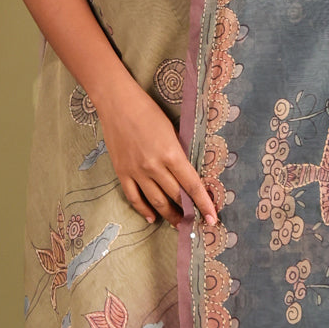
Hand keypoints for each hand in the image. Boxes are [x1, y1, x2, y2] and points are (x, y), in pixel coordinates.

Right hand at [99, 76, 217, 229]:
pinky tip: (152, 217)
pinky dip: (143, 210)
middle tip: (196, 221)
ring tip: (178, 223)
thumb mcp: (171, 130)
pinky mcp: (122, 172)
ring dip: (169, 215)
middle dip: (188, 211)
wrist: (117, 103)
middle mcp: (154, 166)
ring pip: (156, 201)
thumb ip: (178, 154)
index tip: (212, 218)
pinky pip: (134, 197)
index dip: (203, 203)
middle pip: (175, 196)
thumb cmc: (147, 111)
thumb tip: (186, 175)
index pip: (192, 185)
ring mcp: (136, 171)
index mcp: (171, 153)